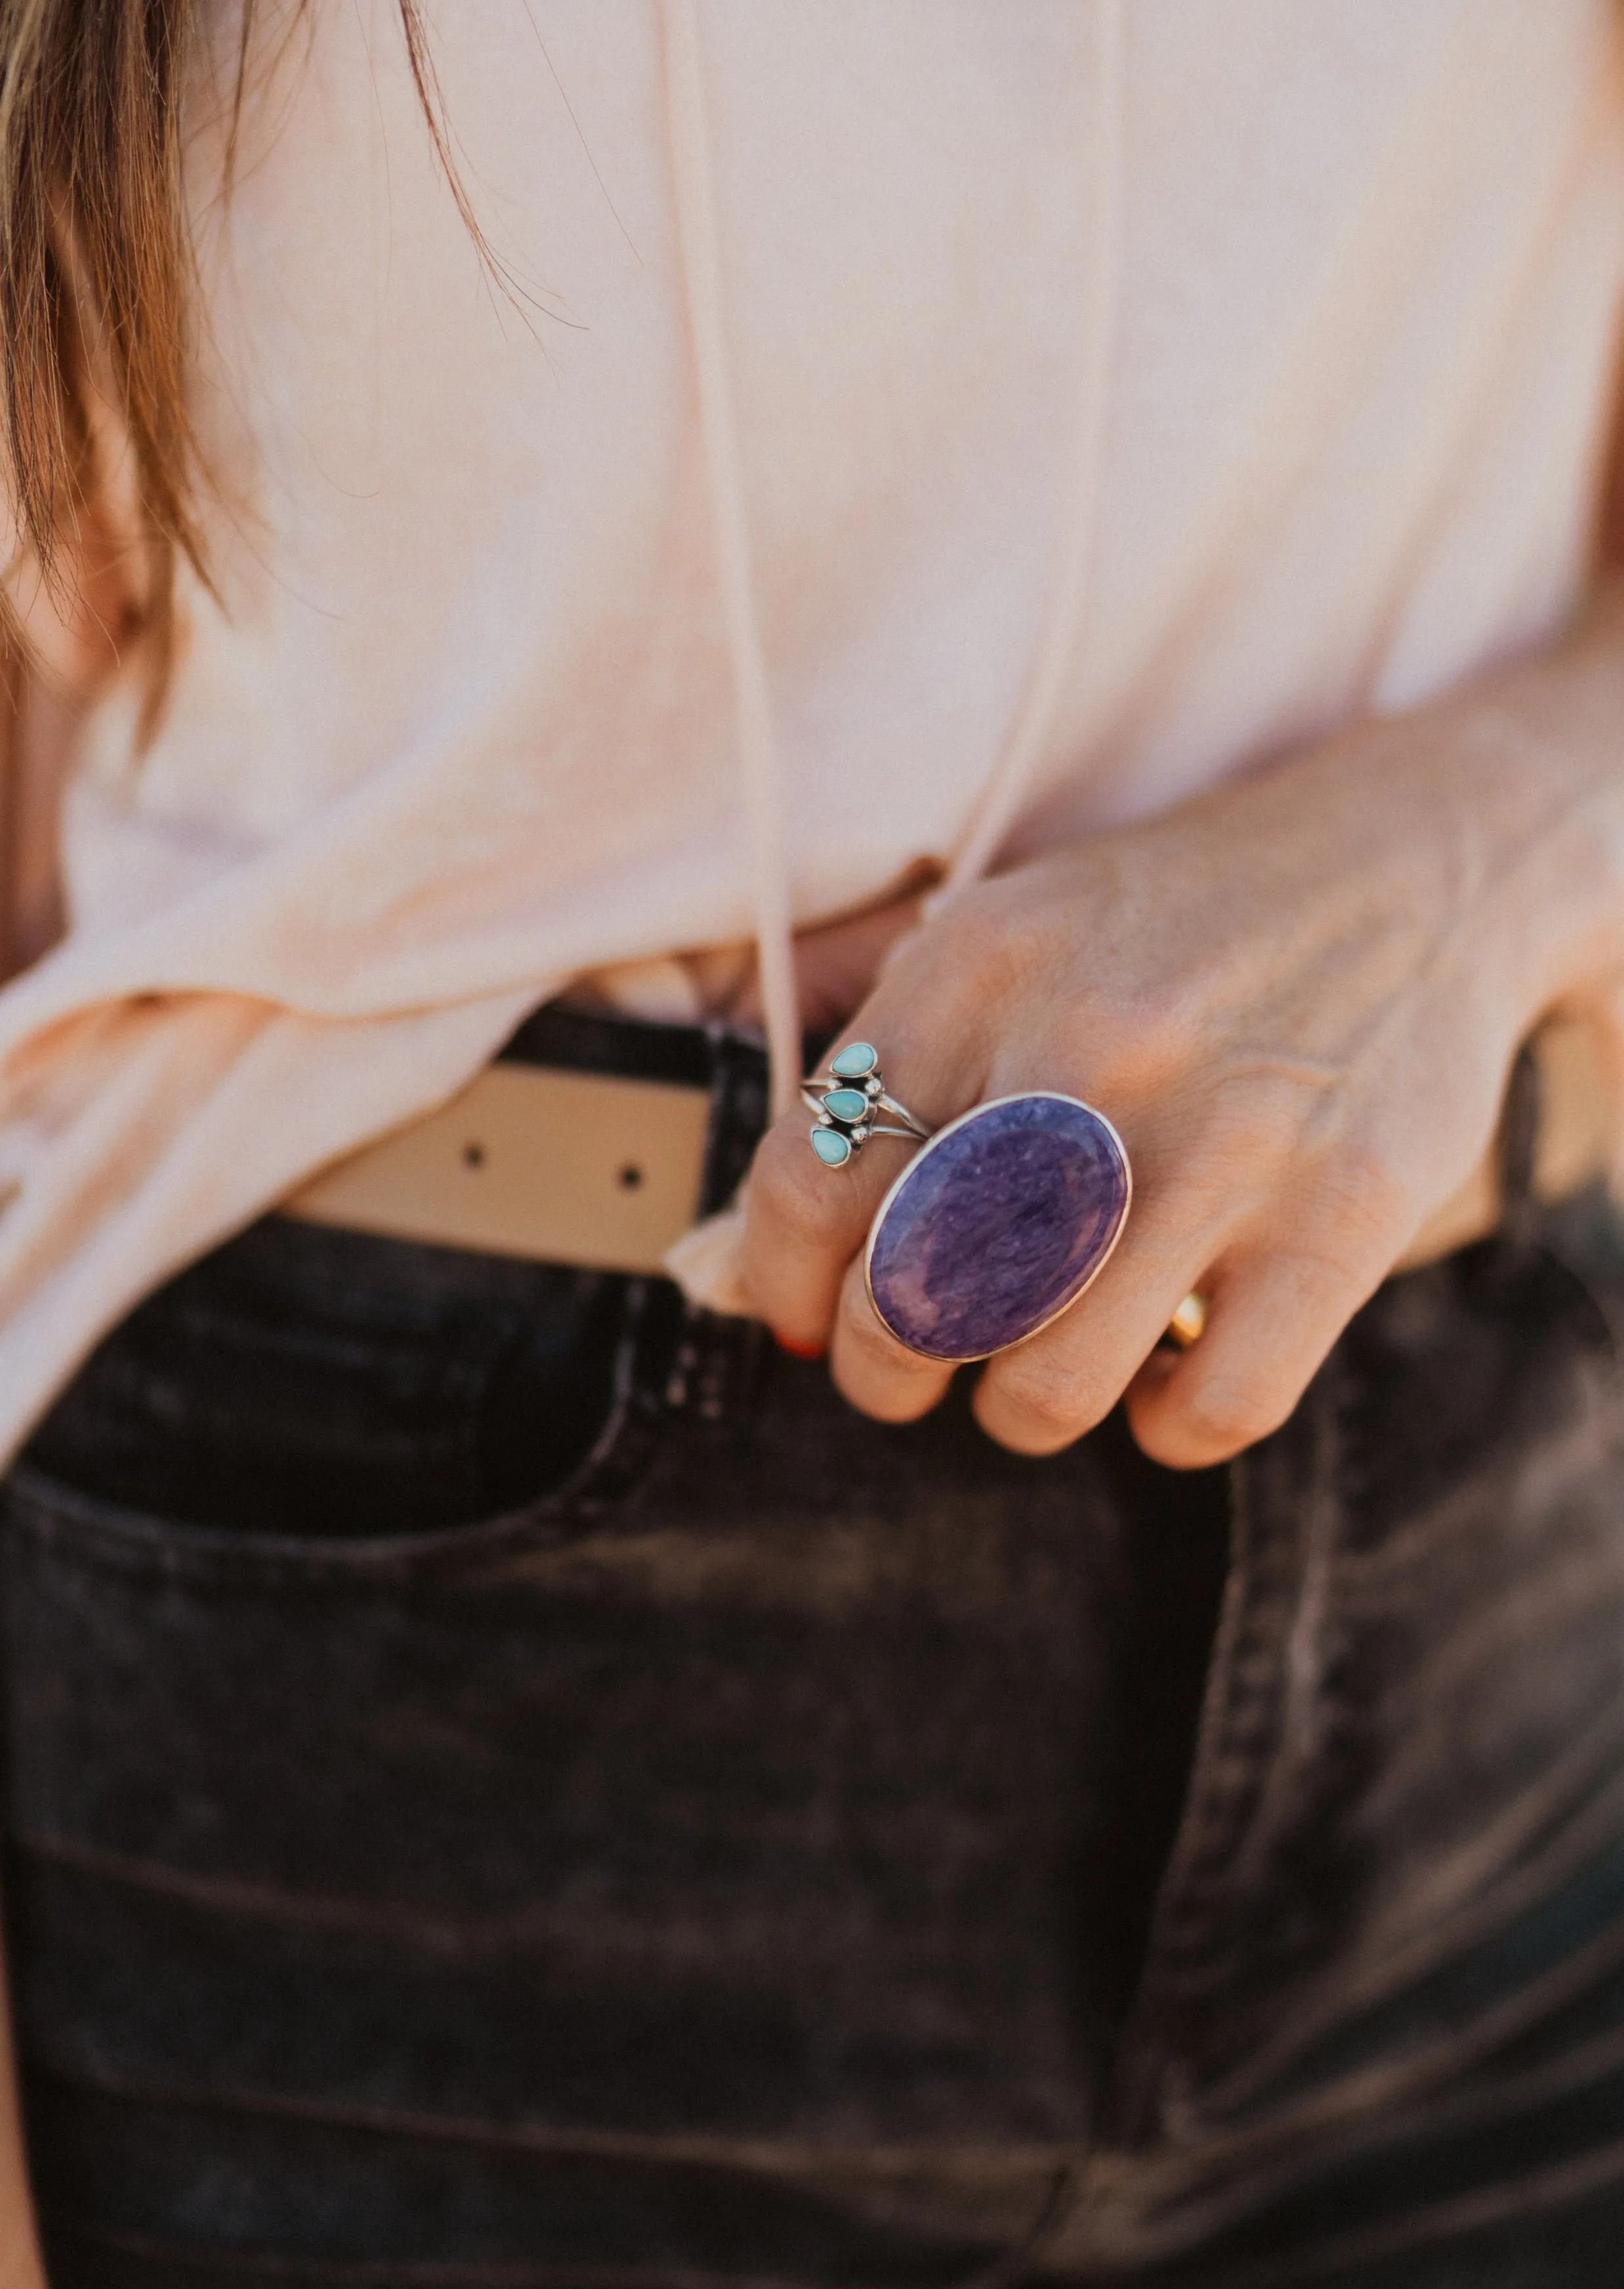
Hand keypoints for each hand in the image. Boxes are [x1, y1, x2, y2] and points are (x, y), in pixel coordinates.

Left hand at [743, 598, 1623, 1465]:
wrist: (1420, 857)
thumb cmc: (1177, 926)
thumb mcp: (1007, 929)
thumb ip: (875, 1065)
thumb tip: (748, 1264)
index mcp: (979, 966)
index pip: (807, 1186)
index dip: (785, 1290)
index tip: (808, 1321)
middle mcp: (1088, 1045)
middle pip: (912, 1307)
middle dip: (890, 1370)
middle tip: (915, 1363)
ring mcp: (1226, 1135)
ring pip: (1047, 1386)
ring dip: (1025, 1406)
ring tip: (1046, 1360)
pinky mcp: (1345, 1214)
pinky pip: (1208, 1412)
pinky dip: (1168, 1425)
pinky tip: (1171, 1367)